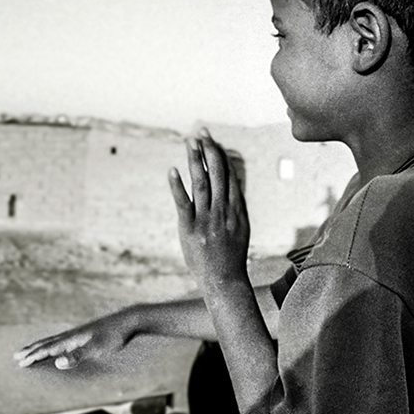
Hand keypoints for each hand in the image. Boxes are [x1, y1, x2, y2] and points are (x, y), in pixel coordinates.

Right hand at [13, 309, 136, 369]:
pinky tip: (56, 346)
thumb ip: (77, 356)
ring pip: (53, 340)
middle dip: (31, 350)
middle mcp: (71, 335)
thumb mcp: (97, 349)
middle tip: (17, 356)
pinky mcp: (85, 334)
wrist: (127, 321)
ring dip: (40, 346)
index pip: (48, 349)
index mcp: (71, 340)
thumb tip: (57, 362)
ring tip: (31, 350)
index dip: (34, 356)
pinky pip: (62, 340)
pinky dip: (52, 344)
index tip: (20, 361)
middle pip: (46, 343)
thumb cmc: (113, 337)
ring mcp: (78, 334)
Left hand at [169, 129, 250, 283]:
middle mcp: (224, 211)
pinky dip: (177, 185)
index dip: (220, 156)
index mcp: (237, 209)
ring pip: (201, 183)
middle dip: (209, 150)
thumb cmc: (231, 255)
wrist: (225, 281)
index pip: (230, 175)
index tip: (212, 141)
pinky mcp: (190, 228)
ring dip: (195, 160)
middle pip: (217, 174)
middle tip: (201, 132)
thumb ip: (236, 205)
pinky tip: (172, 170)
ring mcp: (207, 219)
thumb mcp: (241, 228)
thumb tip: (231, 184)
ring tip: (190, 141)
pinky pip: (183, 203)